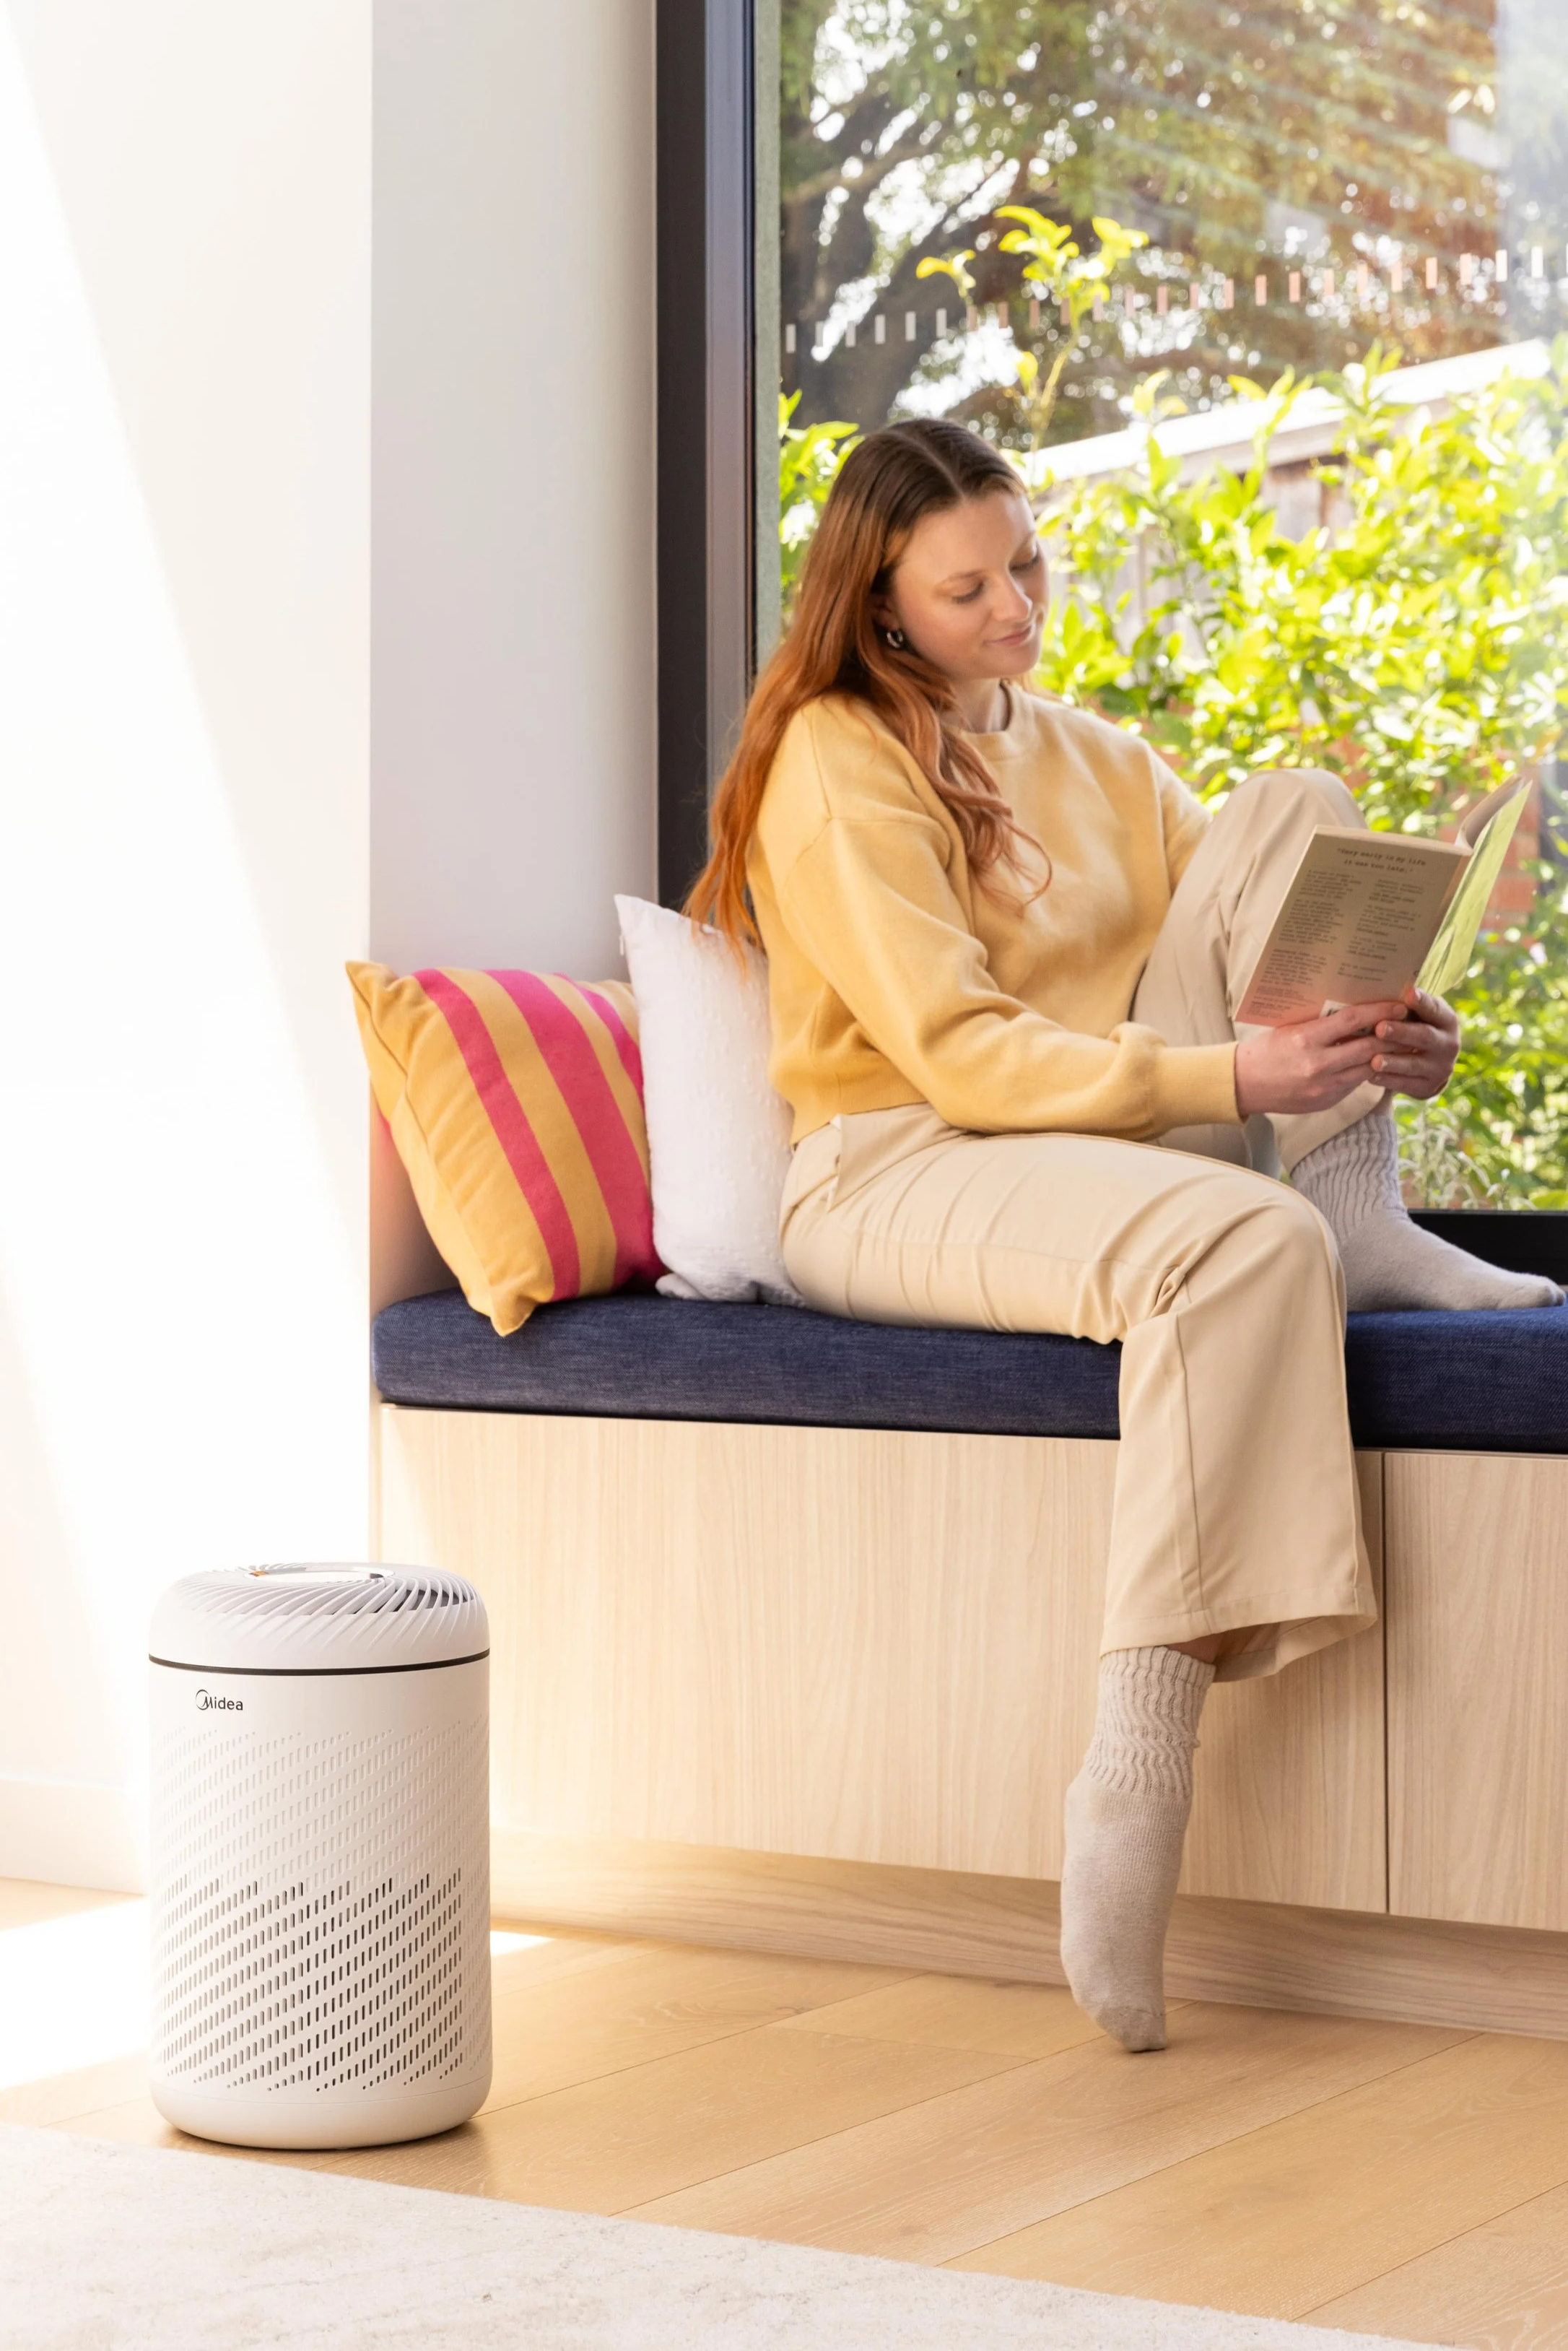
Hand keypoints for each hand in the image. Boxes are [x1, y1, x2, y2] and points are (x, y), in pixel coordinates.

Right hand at [1234, 999, 1408, 1118]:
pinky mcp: (1326, 1101)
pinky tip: (1373, 1062)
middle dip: (1392, 1035)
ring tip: (1399, 1044)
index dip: (1379, 1012)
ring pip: (1367, 1068)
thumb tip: (1356, 1013)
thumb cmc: (1266, 1050)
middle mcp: (1318, 1065)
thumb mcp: (1291, 1029)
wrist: (1244, 1084)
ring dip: (1385, 1056)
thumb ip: (1322, 1024)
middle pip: (1368, 1047)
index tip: (1398, 1005)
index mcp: (1306, 1040)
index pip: (1352, 1021)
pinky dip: (1365, 1071)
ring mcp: (1324, 1087)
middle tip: (1409, 1025)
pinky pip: (1354, 1084)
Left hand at [1368, 985, 1458, 1099]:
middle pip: (1424, 1036)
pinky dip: (1388, 1080)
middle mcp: (1448, 1043)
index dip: (1422, 1002)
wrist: (1430, 1066)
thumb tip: (1379, 985)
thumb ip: (1405, 1006)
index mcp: (1446, 1020)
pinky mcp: (1428, 1086)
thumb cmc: (1415, 1028)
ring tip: (1374, 1060)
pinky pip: (1405, 1084)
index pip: (1435, 1009)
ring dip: (1393, 1061)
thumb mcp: (1418, 1016)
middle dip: (1402, 1032)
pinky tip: (1370, 1076)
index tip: (1408, 994)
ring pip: (1414, 1064)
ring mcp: (1440, 1067)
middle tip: (1380, 1028)